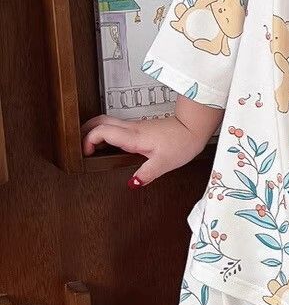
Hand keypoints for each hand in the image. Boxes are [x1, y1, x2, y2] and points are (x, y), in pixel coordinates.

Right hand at [80, 113, 207, 185]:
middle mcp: (131, 128)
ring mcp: (135, 126)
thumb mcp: (164, 163)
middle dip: (84, 131)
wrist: (194, 128)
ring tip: (90, 148)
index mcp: (134, 136)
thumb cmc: (182, 143)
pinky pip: (117, 127)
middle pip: (99, 121)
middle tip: (79, 147)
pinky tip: (109, 146)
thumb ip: (147, 173)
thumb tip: (131, 183)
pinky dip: (106, 133)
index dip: (88, 140)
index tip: (86, 153)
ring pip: (107, 122)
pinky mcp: (140, 128)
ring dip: (95, 131)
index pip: (102, 131)